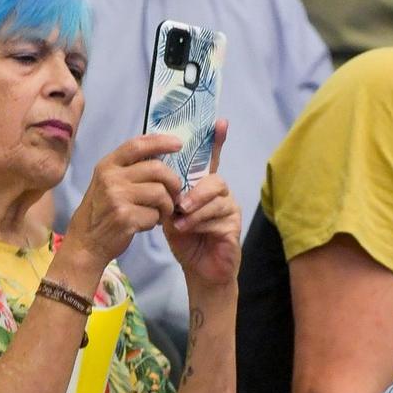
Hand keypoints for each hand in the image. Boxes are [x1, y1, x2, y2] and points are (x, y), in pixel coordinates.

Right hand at [62, 134, 182, 270]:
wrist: (86, 242)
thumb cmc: (102, 211)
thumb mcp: (108, 183)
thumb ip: (129, 169)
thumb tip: (162, 157)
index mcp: (107, 165)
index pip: (137, 145)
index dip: (160, 142)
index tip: (178, 144)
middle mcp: (111, 178)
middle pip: (157, 169)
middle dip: (173, 182)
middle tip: (175, 193)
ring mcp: (117, 198)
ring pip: (160, 193)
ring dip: (167, 205)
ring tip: (161, 212)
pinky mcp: (125, 218)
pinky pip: (155, 215)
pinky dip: (156, 221)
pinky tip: (148, 224)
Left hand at [163, 121, 240, 292]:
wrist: (199, 270)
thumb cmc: (186, 239)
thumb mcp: (170, 214)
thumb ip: (168, 195)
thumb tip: (158, 178)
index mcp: (204, 187)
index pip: (212, 160)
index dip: (217, 141)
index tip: (220, 122)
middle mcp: (221, 195)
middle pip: (216, 180)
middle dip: (196, 191)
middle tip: (180, 205)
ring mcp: (230, 210)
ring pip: (216, 201)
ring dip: (194, 212)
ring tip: (179, 222)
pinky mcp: (234, 227)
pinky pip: (219, 219)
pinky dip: (199, 225)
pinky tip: (187, 231)